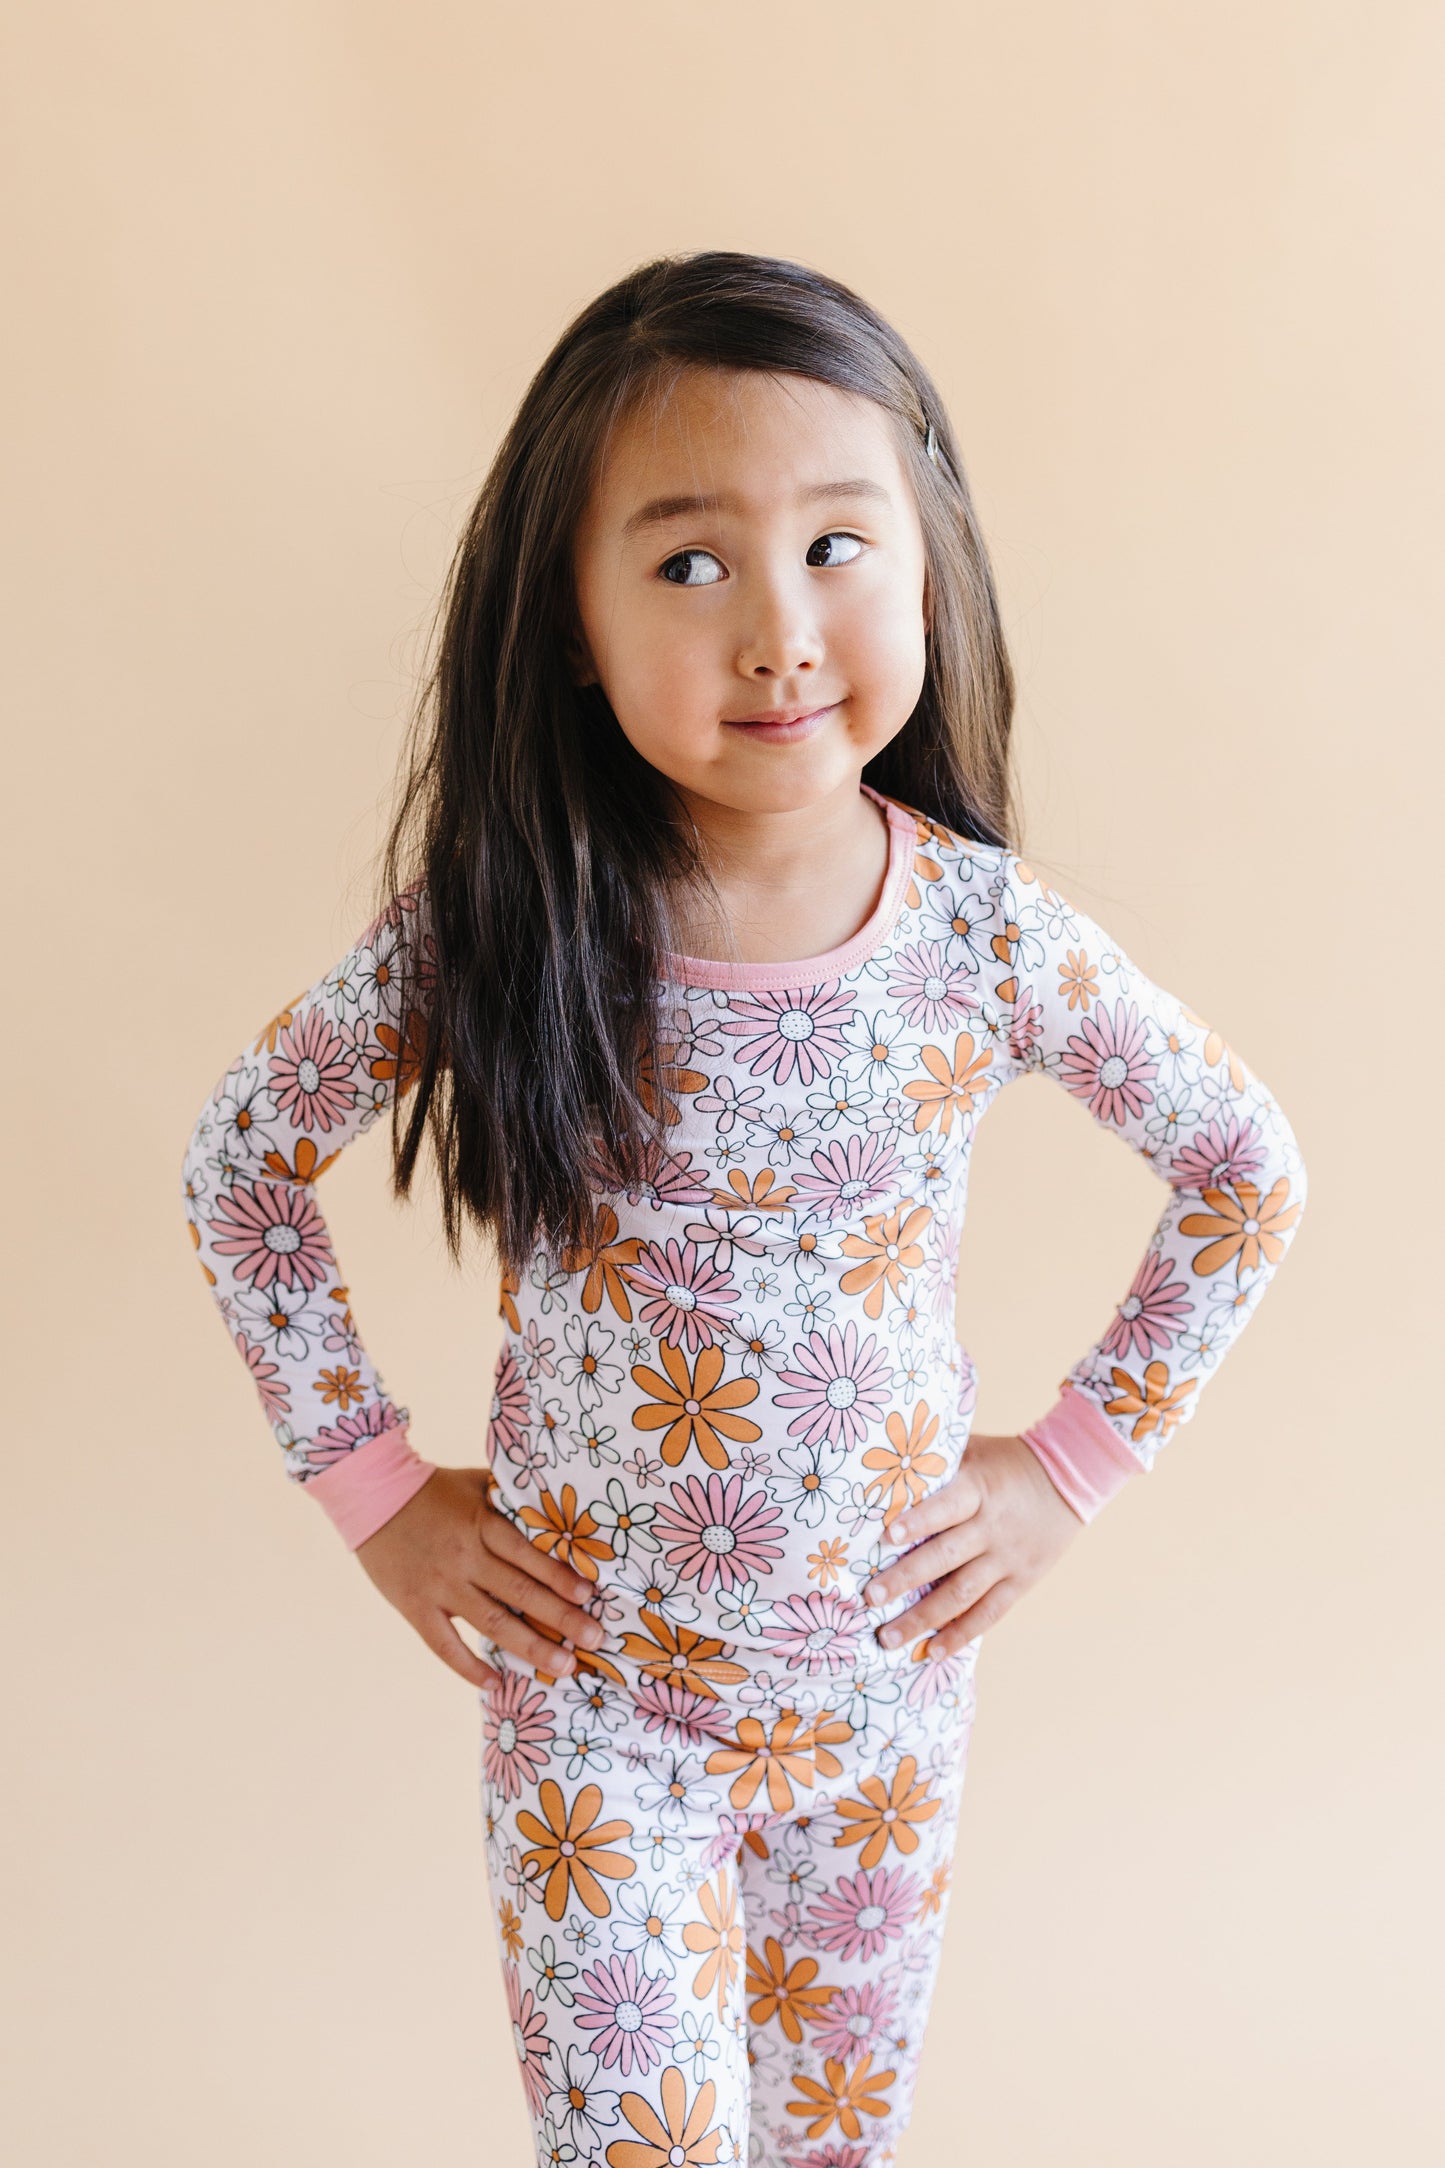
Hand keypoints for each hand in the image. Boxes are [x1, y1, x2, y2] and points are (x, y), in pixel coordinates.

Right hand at [355, 1465, 604, 1690]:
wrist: (371, 1495)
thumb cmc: (432, 1486)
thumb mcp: (477, 1481)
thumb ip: (512, 1495)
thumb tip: (555, 1502)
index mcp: (482, 1523)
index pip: (529, 1555)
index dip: (561, 1577)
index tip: (591, 1596)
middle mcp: (465, 1557)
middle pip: (520, 1593)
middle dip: (562, 1618)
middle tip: (595, 1639)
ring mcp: (440, 1586)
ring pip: (491, 1623)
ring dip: (530, 1646)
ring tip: (563, 1667)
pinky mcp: (415, 1606)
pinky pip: (444, 1645)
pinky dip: (468, 1667)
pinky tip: (495, 1684)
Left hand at [862, 1431, 1083, 1657]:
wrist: (1069, 1479)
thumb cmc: (1006, 1461)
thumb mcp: (974, 1450)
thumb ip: (937, 1460)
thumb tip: (886, 1467)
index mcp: (979, 1490)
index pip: (946, 1508)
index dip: (918, 1522)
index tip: (886, 1537)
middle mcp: (992, 1528)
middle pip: (946, 1557)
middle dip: (905, 1579)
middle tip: (870, 1597)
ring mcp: (1007, 1559)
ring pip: (962, 1594)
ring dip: (924, 1618)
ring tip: (889, 1637)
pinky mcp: (1021, 1581)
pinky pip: (989, 1613)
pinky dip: (961, 1634)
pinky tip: (934, 1651)